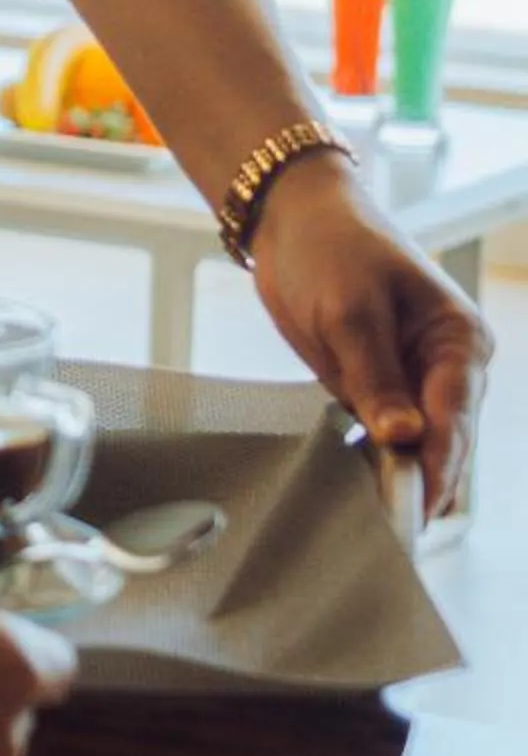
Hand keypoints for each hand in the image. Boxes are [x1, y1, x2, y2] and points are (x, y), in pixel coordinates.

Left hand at [251, 157, 490, 514]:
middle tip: (389, 537)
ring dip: (398, 482)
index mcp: (460, 341)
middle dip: (421, 486)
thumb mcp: (351, 311)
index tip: (414, 514)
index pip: (455, 421)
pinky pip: (384, 437)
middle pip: (445, 444)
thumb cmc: (331, 247)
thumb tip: (402, 437)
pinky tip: (355, 496)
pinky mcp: (379, 388)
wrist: (294, 218)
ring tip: (372, 530)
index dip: (435, 470)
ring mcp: (415, 380)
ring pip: (417, 448)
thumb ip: (375, 377)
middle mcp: (449, 367)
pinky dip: (374, 465)